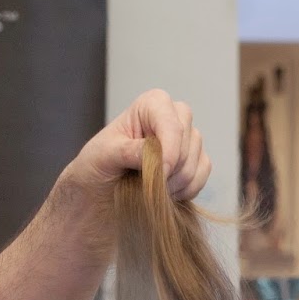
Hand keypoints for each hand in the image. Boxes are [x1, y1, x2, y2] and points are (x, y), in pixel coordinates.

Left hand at [62, 89, 209, 201]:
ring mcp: (187, 140)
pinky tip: (164, 194)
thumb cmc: (96, 167)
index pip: (173, 124)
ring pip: (196, 162)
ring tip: (147, 189)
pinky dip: (185, 191)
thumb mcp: (102, 156)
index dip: (169, 151)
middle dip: (169, 169)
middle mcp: (174, 117)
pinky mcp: (194, 162)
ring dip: (173, 184)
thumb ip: (127, 150)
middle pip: (189, 142)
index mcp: (152, 105)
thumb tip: (154, 153)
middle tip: (142, 182)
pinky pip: (201, 177)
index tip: (159, 174)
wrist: (99, 193)